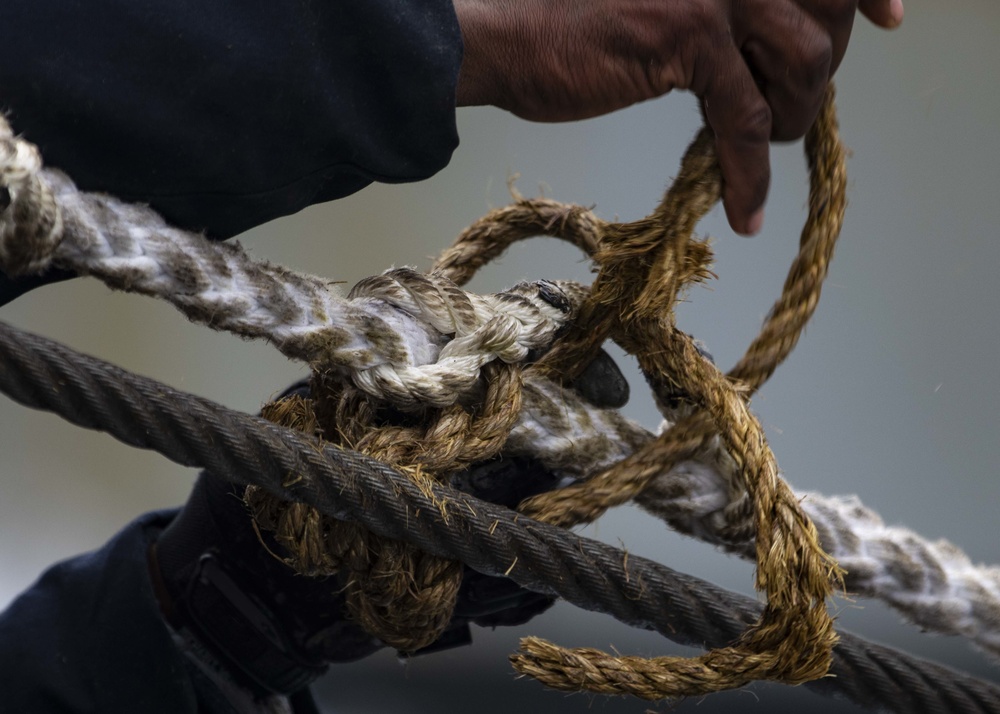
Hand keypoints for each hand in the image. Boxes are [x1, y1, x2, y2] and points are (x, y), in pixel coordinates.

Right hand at [454, 0, 902, 234]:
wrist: (506, 38)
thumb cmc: (569, 27)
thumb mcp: (662, 5)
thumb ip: (720, 12)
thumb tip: (767, 47)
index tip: (889, 18)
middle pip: (827, 13)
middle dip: (819, 77)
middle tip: (788, 114)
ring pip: (805, 62)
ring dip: (793, 120)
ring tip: (762, 150)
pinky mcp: (690, 36)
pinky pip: (748, 119)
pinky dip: (752, 174)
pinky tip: (744, 211)